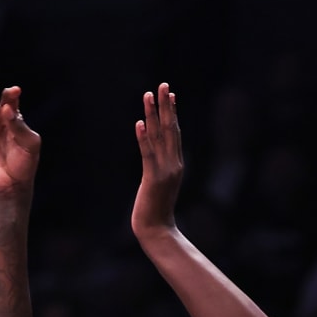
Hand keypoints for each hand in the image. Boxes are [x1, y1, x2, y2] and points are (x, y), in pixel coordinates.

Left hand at [132, 83, 184, 236]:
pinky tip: (139, 123)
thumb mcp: (159, 185)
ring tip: (148, 95)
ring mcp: (165, 171)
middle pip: (170, 129)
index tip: (169, 94)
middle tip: (162, 85)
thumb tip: (154, 156)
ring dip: (152, 114)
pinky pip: (147, 154)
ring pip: (159, 137)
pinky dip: (143, 137)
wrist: (157, 231)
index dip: (171, 112)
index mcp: (177, 164)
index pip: (174, 133)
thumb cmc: (156, 211)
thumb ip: (159, 169)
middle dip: (165, 106)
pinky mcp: (153, 179)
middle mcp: (174, 164)